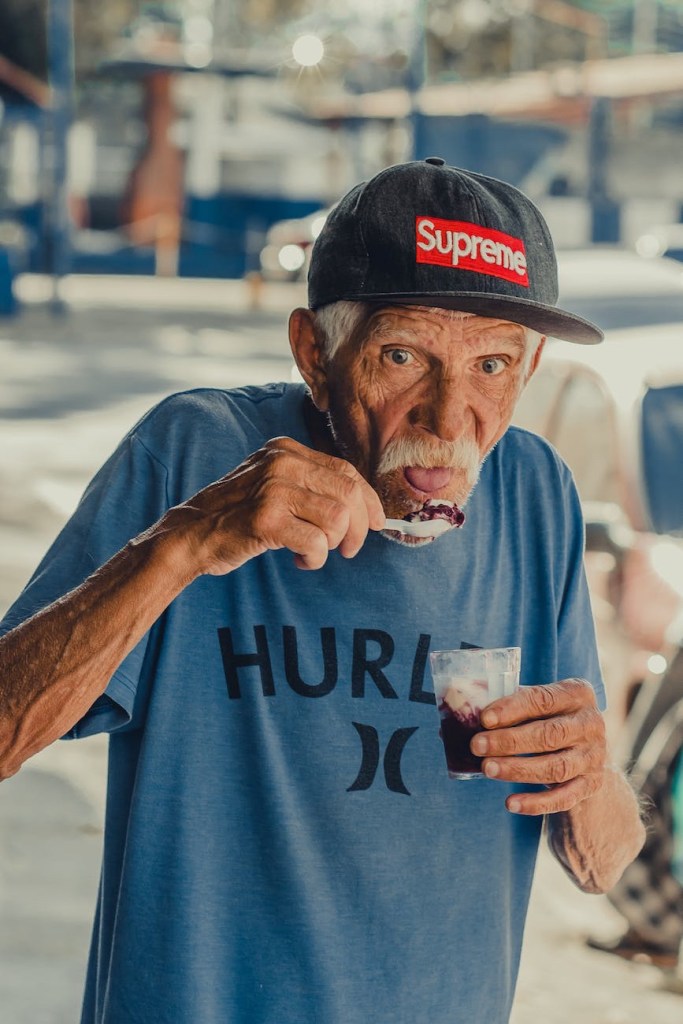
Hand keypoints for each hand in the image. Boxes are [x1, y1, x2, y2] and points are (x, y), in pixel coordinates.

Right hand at [159, 436, 385, 575]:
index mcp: (286, 450)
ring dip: (332, 545)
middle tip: (349, 549)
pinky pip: (316, 542)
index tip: (377, 523)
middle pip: (348, 494)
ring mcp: (273, 489)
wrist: (191, 534)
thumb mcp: (273, 485)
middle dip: (359, 529)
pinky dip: (314, 558)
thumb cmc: (238, 515)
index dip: (369, 500)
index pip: (346, 471)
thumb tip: (365, 507)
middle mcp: (282, 463)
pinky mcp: (265, 519)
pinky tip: (298, 559)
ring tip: (313, 552)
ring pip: (337, 519)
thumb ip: (311, 485)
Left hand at [470, 679, 606, 814]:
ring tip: (487, 769)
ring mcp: (594, 756)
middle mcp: (591, 723)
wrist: (583, 750)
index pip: (543, 699)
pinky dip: (536, 803)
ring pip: (556, 767)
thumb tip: (459, 713)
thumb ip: (504, 705)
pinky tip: (510, 803)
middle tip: (478, 746)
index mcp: (577, 693)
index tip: (484, 719)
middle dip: (510, 741)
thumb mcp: (533, 704)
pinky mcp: (592, 784)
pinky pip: (564, 798)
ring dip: (518, 769)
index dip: (512, 709)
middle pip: (550, 734)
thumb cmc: (546, 719)